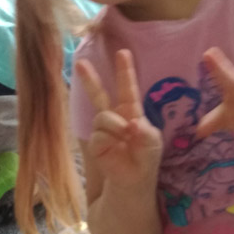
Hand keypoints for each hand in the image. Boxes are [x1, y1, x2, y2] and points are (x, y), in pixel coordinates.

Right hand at [76, 49, 162, 188]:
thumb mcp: (152, 142)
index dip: (125, 71)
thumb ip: (144, 131)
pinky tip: (114, 149)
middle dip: (91, 79)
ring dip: (115, 127)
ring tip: (124, 138)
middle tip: (81, 63)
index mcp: (131, 112)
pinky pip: (99, 135)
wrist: (133, 181)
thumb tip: (130, 123)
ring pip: (103, 117)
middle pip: (100, 94)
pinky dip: (108, 141)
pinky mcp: (95, 143)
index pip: (127, 88)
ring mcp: (103, 130)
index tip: (123, 52)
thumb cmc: (145, 159)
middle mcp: (115, 117)